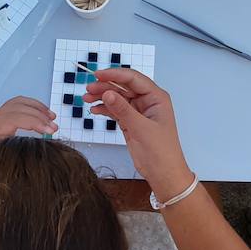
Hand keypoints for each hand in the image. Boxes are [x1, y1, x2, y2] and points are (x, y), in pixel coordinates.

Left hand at [0, 96, 56, 150]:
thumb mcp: (3, 163)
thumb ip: (19, 150)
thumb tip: (40, 143)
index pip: (14, 118)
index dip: (35, 122)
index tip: (50, 130)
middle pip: (17, 108)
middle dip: (39, 116)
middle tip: (53, 126)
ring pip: (18, 103)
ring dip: (37, 108)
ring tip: (51, 118)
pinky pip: (16, 105)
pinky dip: (31, 107)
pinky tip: (42, 112)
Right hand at [84, 70, 192, 198]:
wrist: (164, 175)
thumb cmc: (161, 152)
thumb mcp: (141, 129)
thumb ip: (123, 110)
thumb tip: (107, 93)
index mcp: (156, 98)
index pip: (133, 79)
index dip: (115, 75)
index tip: (97, 74)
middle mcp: (147, 102)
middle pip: (123, 87)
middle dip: (105, 86)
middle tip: (88, 90)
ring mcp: (138, 112)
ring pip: (118, 98)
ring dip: (102, 97)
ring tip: (87, 98)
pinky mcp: (131, 122)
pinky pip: (116, 110)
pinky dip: (105, 109)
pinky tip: (95, 109)